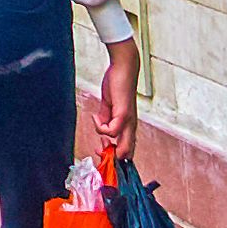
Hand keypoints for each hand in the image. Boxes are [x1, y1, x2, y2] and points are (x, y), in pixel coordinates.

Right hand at [86, 36, 141, 161]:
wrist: (123, 70)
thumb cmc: (117, 86)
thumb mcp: (109, 107)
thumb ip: (105, 119)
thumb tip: (101, 130)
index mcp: (128, 127)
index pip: (127, 151)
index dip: (114, 157)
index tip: (101, 151)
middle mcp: (131, 127)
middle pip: (127, 155)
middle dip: (111, 157)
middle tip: (99, 149)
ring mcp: (128, 123)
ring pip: (123, 148)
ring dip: (106, 144)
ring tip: (98, 126)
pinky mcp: (123, 115)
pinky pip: (111, 131)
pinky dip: (100, 126)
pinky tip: (96, 115)